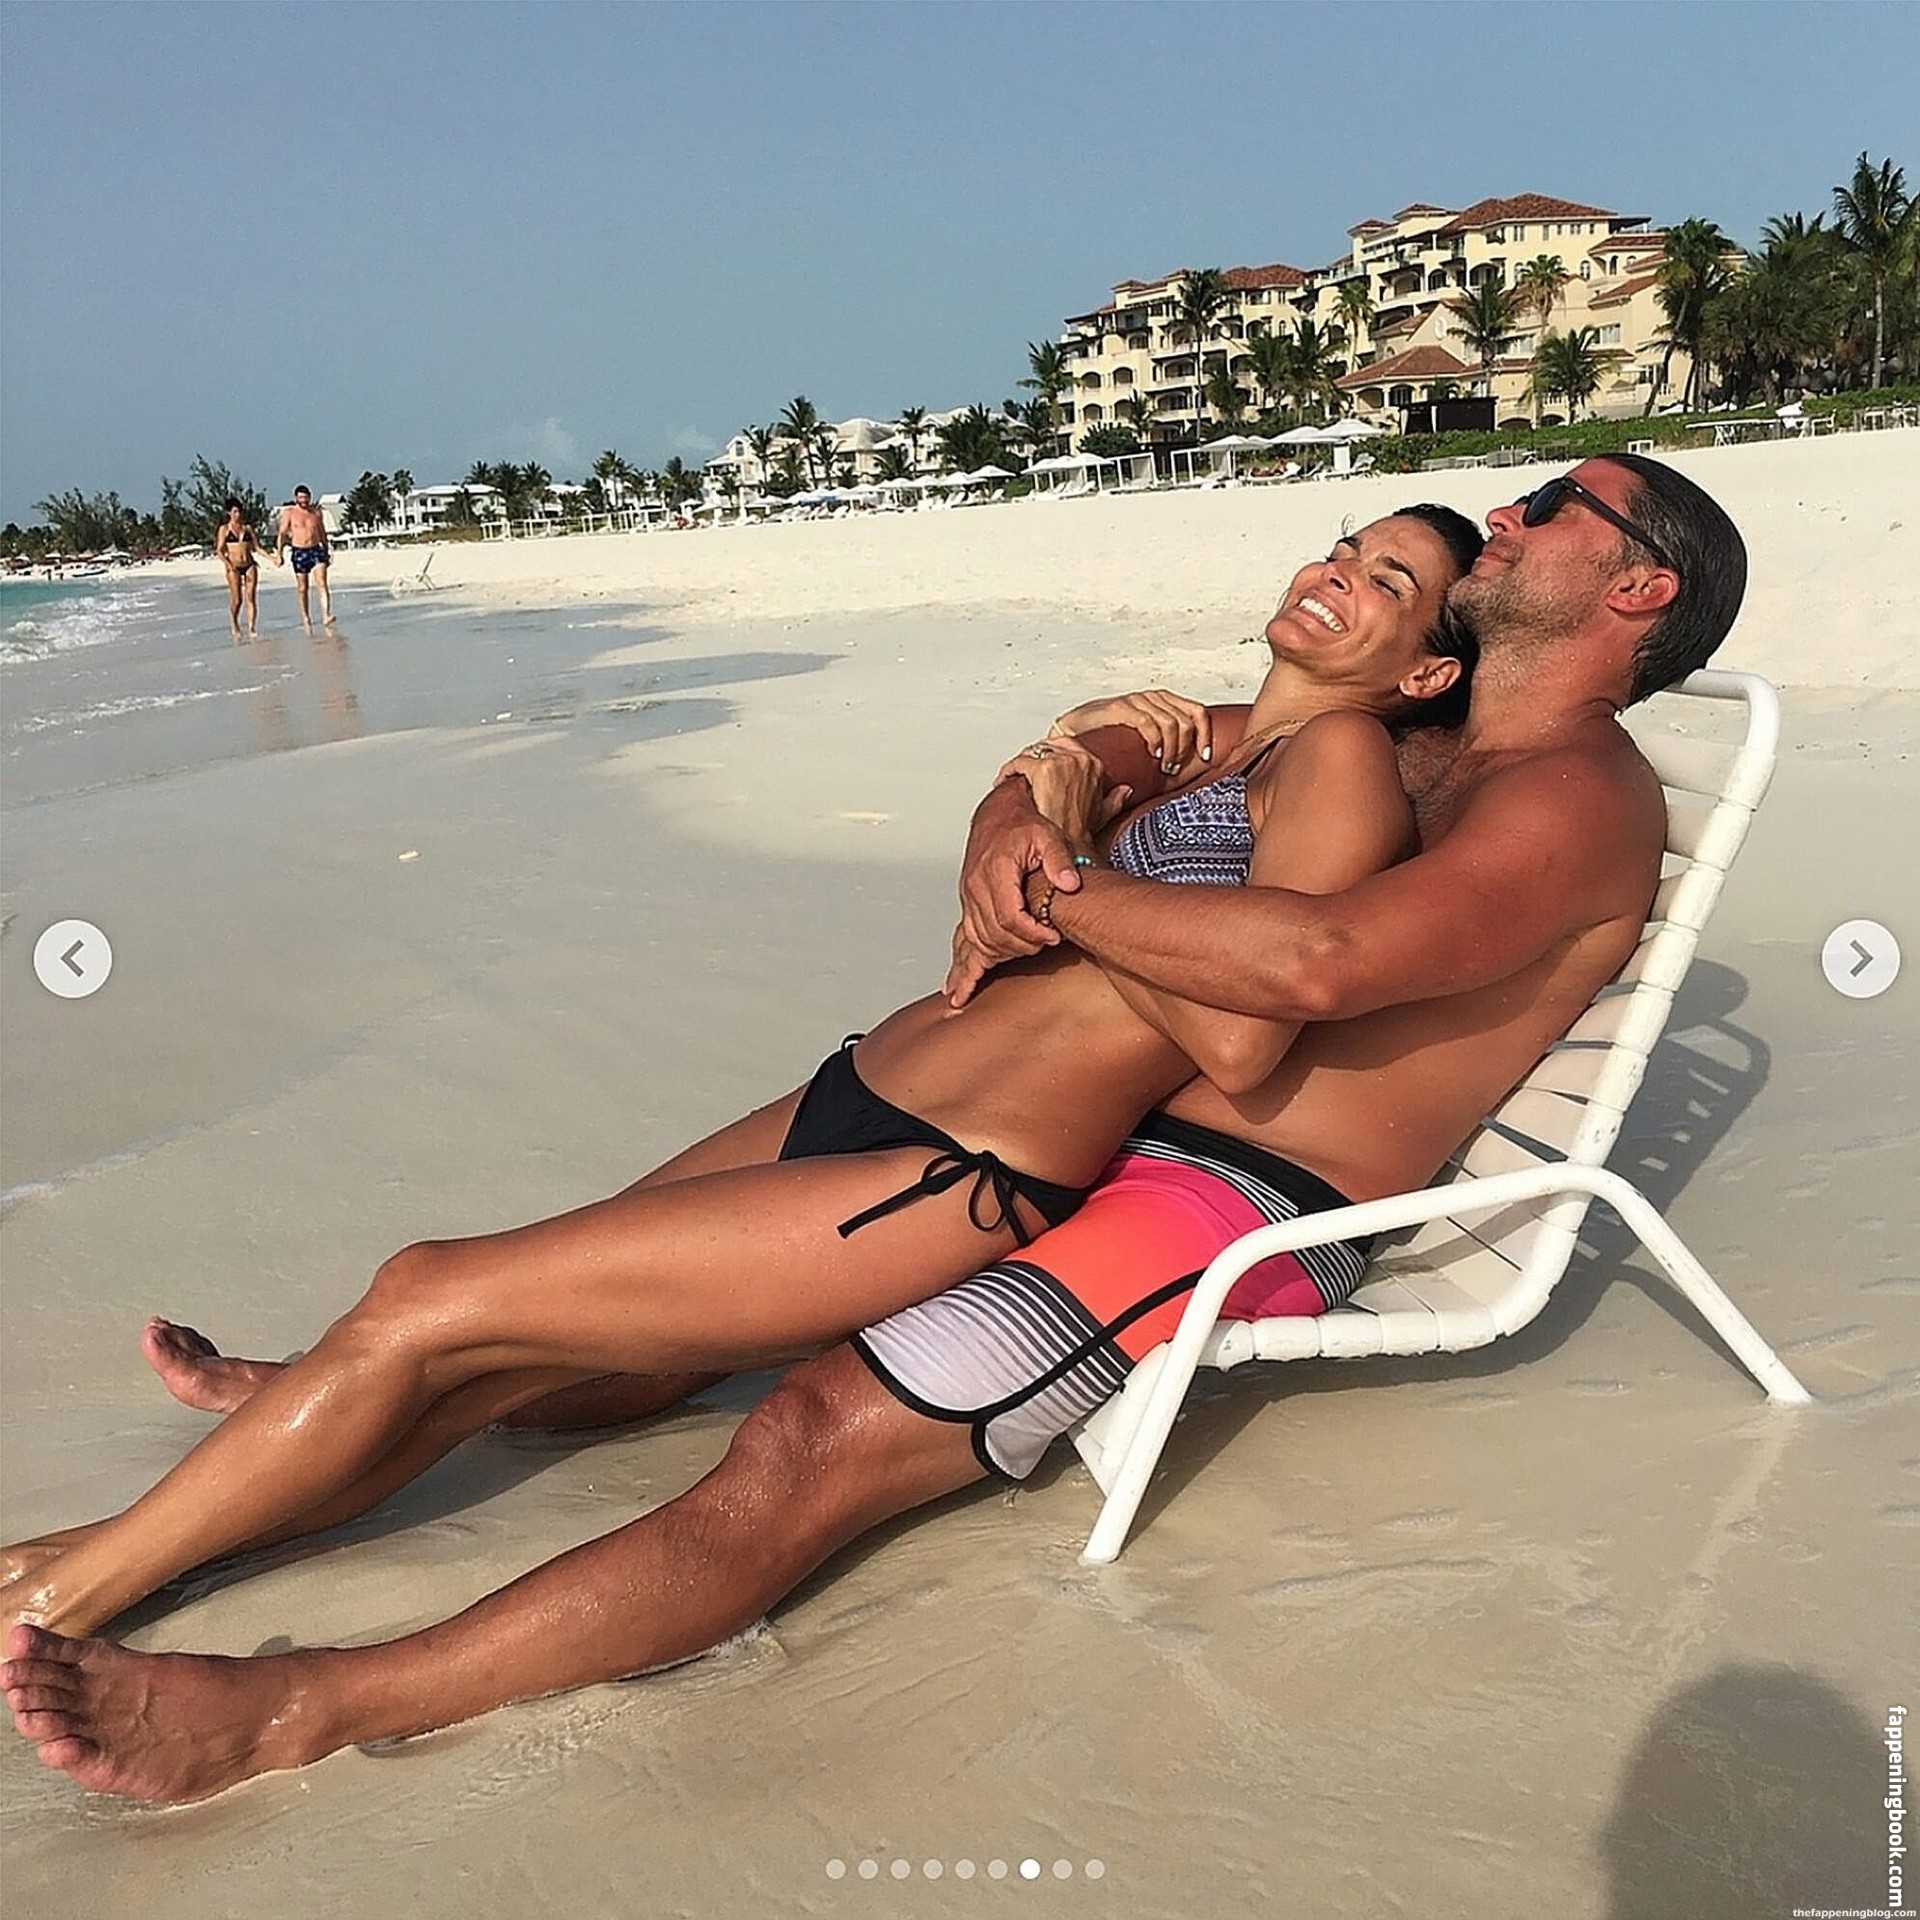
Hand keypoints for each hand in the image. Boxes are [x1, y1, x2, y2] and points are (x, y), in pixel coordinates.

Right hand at [949, 779, 1079, 999]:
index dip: (1032, 932)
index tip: (1052, 935)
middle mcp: (975, 888)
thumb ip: (1059, 859)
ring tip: (1017, 964)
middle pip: (993, 933)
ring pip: (977, 941)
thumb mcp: (1047, 835)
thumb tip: (1070, 883)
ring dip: (997, 957)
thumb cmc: (1022, 825)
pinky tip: (957, 988)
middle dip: (1020, 946)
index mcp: (994, 872)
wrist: (998, 817)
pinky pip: (962, 941)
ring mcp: (969, 900)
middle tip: (1044, 944)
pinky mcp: (969, 907)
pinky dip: (962, 966)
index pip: (1009, 916)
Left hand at [993, 737, 1130, 849]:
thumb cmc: (1081, 832)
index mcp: (1093, 763)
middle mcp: (1079, 757)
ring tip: (1012, 777)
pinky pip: (1019, 763)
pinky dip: (1009, 772)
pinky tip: (1005, 781)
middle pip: (1046, 746)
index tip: (1040, 766)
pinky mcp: (1043, 768)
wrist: (1070, 845)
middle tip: (1022, 772)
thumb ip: (1114, 799)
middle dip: (1033, 758)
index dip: (1049, 756)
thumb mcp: (1103, 812)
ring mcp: (1061, 761)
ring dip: (1020, 765)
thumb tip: (1125, 791)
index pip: (1065, 745)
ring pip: (1031, 752)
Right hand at [1052, 688, 1212, 774]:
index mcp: (1163, 701)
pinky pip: (1149, 723)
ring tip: (1163, 767)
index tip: (1205, 757)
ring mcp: (1137, 700)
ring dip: (1171, 750)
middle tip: (1173, 768)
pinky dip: (1155, 741)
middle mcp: (1153, 697)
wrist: (1073, 731)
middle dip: (1185, 749)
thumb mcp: (1146, 738)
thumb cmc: (1109, 738)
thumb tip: (1193, 760)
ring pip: (1171, 724)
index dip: (1206, 735)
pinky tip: (1152, 754)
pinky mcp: (1121, 707)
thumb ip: (1167, 741)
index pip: (1198, 712)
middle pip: (1187, 721)